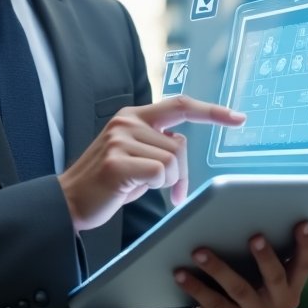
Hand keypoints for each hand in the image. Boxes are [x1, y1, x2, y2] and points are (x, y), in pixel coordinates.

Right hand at [58, 96, 244, 230]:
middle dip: (180, 174)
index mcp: (132, 116)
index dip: (211, 111)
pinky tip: (131, 190)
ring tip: (138, 186)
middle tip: (167, 190)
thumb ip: (156, 144)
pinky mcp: (117, 161)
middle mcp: (127, 122)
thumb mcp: (133, 155)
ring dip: (165, 182)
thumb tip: (179, 148)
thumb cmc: (107, 184)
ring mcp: (120, 139)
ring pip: (172, 162)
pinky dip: (156, 187)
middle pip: (180, 145)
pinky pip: (160, 174)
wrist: (69, 202)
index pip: (180, 105)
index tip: (238, 118)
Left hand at [175, 221, 307, 307]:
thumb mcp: (260, 274)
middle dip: (265, 257)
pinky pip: (213, 303)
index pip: (305, 265)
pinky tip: (180, 273)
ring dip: (218, 268)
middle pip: (275, 278)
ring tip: (199, 251)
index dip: (306, 245)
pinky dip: (195, 287)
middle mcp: (280, 304)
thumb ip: (263, 253)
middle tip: (255, 236)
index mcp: (291, 287)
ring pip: (238, 289)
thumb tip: (248, 213)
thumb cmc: (246, 284)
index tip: (303, 223)